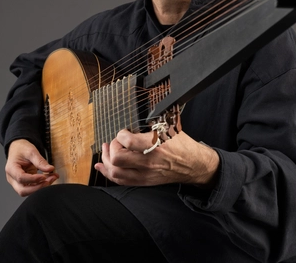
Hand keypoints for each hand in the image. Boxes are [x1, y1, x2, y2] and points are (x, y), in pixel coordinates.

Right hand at [5, 139, 58, 196]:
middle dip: (38, 187)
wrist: (18, 148)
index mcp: (11, 168)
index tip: (44, 176)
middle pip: (22, 190)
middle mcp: (12, 178)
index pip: (21, 178)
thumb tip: (50, 169)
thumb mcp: (31, 151)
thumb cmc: (22, 149)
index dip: (33, 179)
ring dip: (41, 187)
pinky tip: (50, 178)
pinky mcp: (23, 183)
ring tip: (52, 177)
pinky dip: (41, 185)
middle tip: (50, 180)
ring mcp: (17, 182)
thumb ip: (40, 161)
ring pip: (28, 191)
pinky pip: (32, 188)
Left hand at [95, 129, 218, 187]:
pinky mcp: (144, 181)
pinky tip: (102, 165)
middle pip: (117, 159)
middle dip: (111, 147)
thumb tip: (137, 113)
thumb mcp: (170, 127)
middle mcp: (149, 162)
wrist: (193, 164)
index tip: (125, 131)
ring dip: (106, 160)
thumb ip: (152, 122)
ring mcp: (145, 174)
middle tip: (116, 142)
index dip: (121, 134)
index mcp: (156, 145)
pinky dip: (108, 173)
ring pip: (115, 172)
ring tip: (106, 151)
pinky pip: (120, 181)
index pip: (127, 141)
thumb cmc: (182, 145)